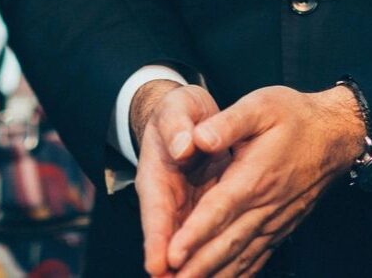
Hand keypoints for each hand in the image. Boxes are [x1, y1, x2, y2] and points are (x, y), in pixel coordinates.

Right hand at [133, 81, 227, 276]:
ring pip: (189, 248)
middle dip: (173, 269)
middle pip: (169, 241)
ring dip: (196, 271)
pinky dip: (217, 263)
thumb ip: (178, 127)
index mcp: (157, 177)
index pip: (155, 212)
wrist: (186, 117)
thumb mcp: (177, 110)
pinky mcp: (202, 215)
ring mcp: (184, 211)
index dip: (157, 240)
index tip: (158, 265)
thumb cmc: (179, 112)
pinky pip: (207, 243)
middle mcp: (167, 201)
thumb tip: (183, 146)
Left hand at [165, 86, 365, 276]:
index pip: (219, 210)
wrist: (335, 135)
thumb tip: (199, 137)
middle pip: (227, 243)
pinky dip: (240, 274)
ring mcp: (275, 220)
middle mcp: (265, 204)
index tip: (172, 254)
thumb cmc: (295, 117)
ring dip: (216, 275)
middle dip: (198, 267)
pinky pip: (258, 257)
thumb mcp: (260, 105)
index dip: (194, 234)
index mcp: (254, 175)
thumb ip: (228, 122)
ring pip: (242, 256)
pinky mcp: (281, 226)